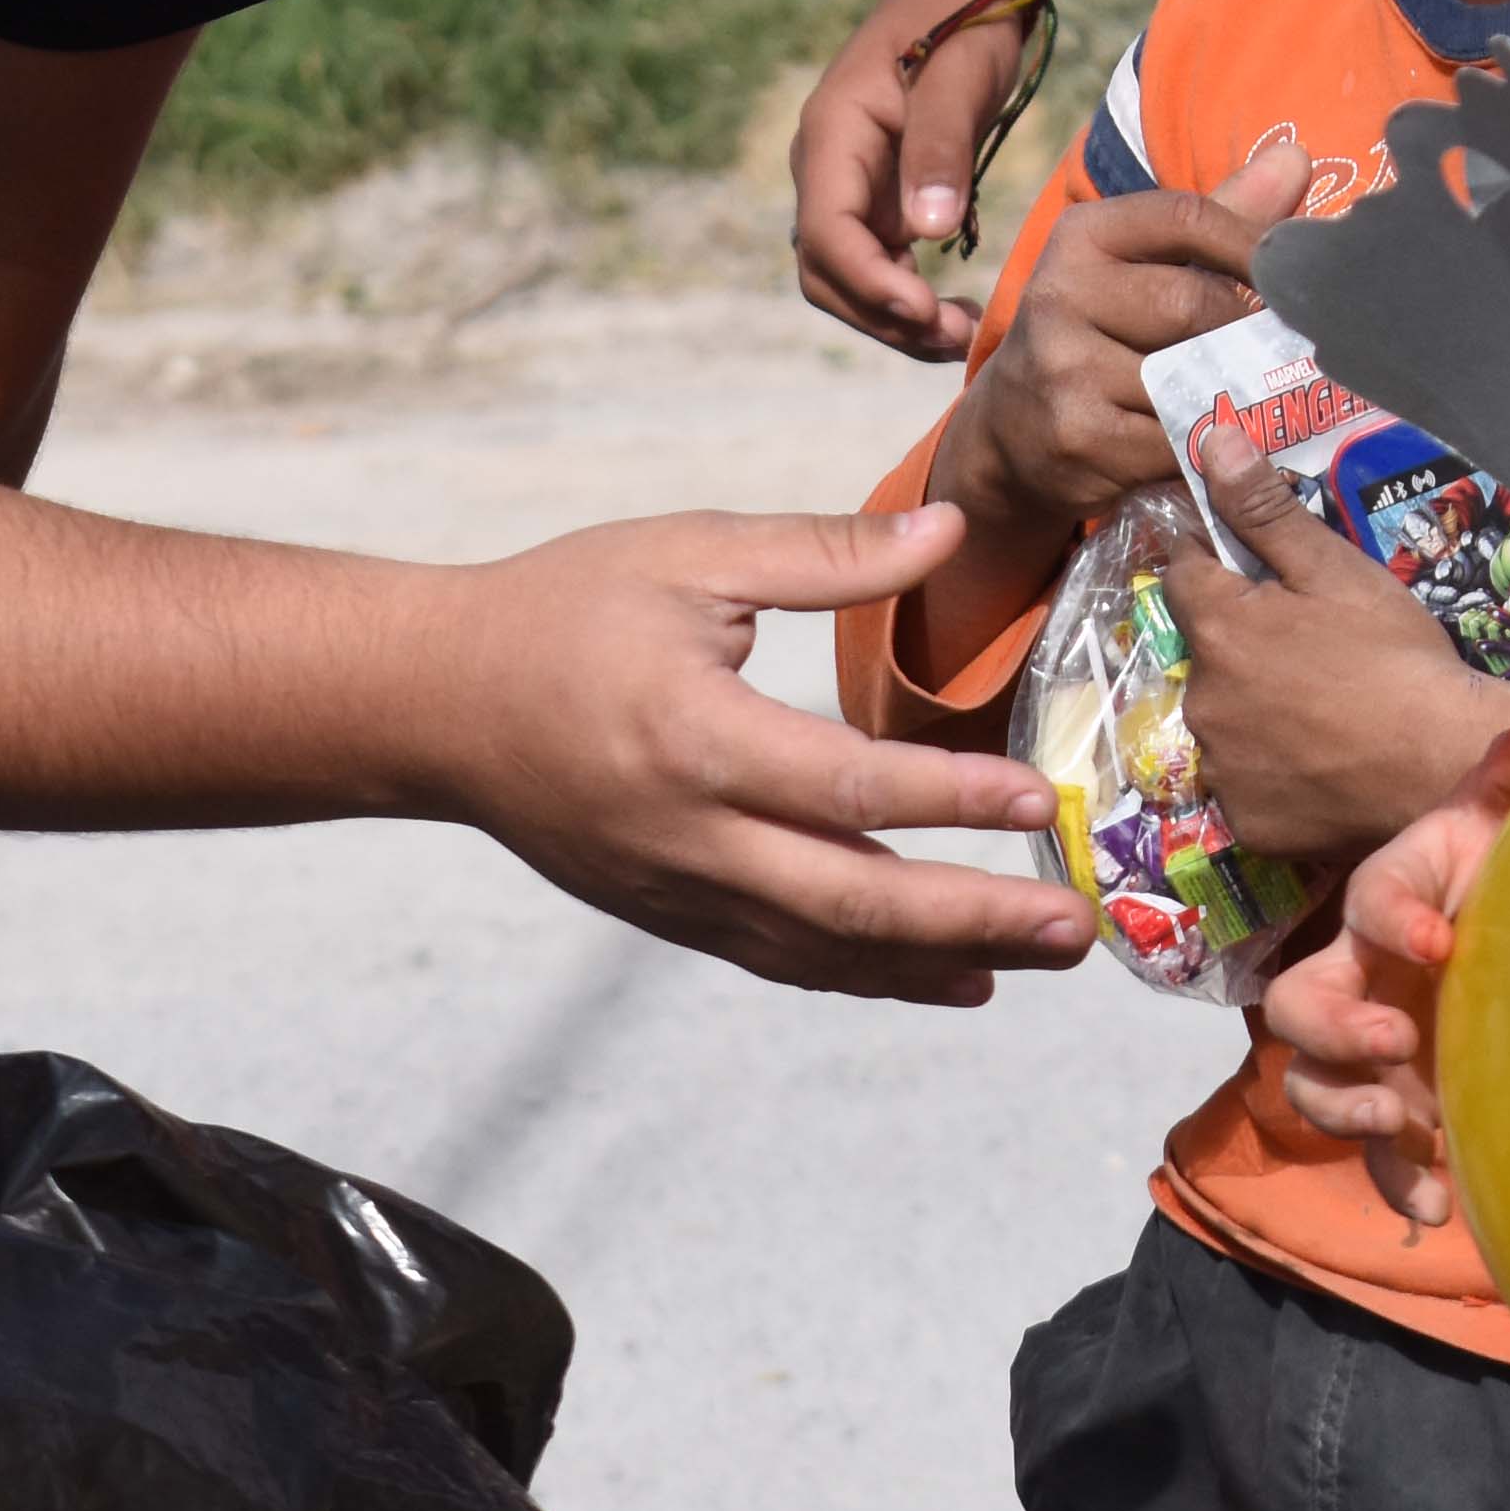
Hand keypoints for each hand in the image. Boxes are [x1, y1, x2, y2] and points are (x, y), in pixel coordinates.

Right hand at [419, 506, 1092, 999]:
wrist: (434, 703)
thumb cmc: (562, 608)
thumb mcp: (689, 552)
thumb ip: (824, 551)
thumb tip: (951, 531)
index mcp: (696, 738)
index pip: (849, 787)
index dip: (952, 800)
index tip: (1042, 798)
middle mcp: (689, 836)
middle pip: (851, 904)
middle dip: (973, 921)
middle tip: (1076, 923)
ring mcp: (676, 890)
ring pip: (826, 951)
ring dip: (940, 963)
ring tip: (1040, 957)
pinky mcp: (669, 913)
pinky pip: (785, 959)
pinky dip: (873, 975)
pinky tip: (951, 979)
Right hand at [792, 0, 1053, 358]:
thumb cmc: (963, 25)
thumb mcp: (959, 78)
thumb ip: (940, 149)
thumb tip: (928, 233)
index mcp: (831, 136)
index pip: (826, 232)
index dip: (871, 282)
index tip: (926, 311)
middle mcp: (823, 169)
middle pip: (825, 271)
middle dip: (882, 315)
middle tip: (955, 339)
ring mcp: (844, 188)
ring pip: (844, 277)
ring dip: (893, 318)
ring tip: (960, 335)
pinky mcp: (871, 200)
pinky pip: (872, 264)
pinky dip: (905, 299)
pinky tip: (952, 311)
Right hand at [936, 136, 1309, 551]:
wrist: (1012, 430)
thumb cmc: (1101, 333)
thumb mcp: (1142, 266)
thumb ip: (1218, 220)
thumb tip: (1296, 156)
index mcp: (1082, 236)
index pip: (1187, 217)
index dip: (1254, 245)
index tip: (1293, 279)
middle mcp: (1060, 293)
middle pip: (1193, 304)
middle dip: (1243, 335)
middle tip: (1271, 357)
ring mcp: (1063, 368)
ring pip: (1189, 377)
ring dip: (1229, 396)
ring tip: (1247, 400)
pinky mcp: (1077, 436)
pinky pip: (1177, 439)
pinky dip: (1208, 445)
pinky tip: (1212, 443)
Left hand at [1164, 424, 1509, 863]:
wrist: (1446, 762)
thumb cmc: (1395, 656)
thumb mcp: (1334, 569)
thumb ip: (1263, 509)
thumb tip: (1210, 440)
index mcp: (1217, 627)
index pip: (1183, 571)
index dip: (1214, 559)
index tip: (1254, 566)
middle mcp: (1200, 698)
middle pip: (1206, 651)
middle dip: (1242, 641)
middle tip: (1311, 647)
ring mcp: (1222, 768)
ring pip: (1224, 719)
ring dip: (1254, 708)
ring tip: (1323, 708)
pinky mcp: (1249, 823)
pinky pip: (1247, 784)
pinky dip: (1273, 771)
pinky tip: (1321, 760)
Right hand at [1263, 705, 1509, 1221]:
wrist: (1504, 938)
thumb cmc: (1498, 875)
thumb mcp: (1507, 827)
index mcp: (1392, 902)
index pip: (1372, 901)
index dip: (1394, 917)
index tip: (1442, 941)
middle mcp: (1362, 976)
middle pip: (1300, 1002)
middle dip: (1334, 1029)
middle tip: (1392, 1041)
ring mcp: (1370, 1051)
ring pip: (1314, 1083)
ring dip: (1348, 1109)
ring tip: (1406, 1127)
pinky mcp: (1394, 1105)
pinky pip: (1373, 1153)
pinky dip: (1398, 1181)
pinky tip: (1440, 1207)